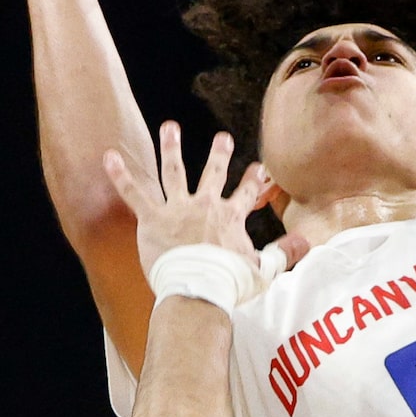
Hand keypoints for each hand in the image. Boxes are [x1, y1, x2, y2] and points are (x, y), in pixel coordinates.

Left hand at [104, 121, 305, 282]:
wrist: (200, 288)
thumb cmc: (230, 283)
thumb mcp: (262, 270)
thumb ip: (283, 254)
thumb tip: (306, 243)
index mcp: (230, 219)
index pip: (245, 194)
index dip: (254, 180)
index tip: (259, 168)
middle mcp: (205, 206)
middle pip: (213, 174)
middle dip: (219, 154)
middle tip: (222, 137)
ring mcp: (177, 210)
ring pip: (174, 172)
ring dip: (172, 148)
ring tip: (170, 128)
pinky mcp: (152, 219)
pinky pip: (133, 193)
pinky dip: (120, 175)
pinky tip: (109, 156)